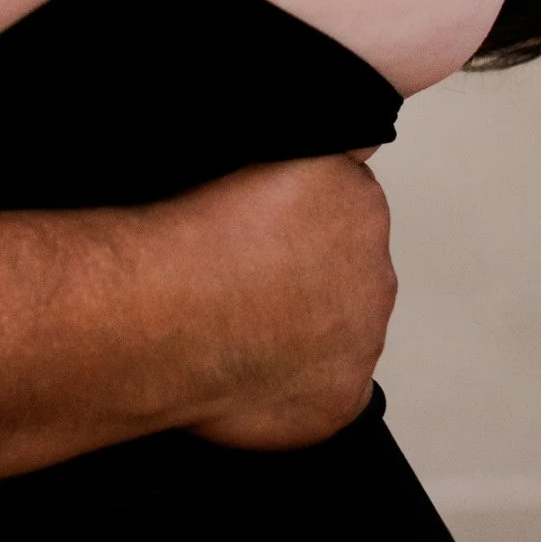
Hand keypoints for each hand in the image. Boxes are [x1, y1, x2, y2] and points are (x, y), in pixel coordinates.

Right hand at [170, 151, 396, 452]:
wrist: (164, 315)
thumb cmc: (190, 238)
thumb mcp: (258, 145)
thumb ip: (315, 149)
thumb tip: (353, 143)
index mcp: (357, 197)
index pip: (345, 201)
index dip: (300, 216)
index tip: (263, 230)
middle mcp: (376, 270)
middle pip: (349, 269)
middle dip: (310, 275)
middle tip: (249, 280)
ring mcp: (364, 340)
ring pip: (341, 332)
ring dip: (305, 331)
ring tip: (240, 328)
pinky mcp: (345, 398)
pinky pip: (328, 390)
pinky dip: (297, 387)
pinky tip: (249, 370)